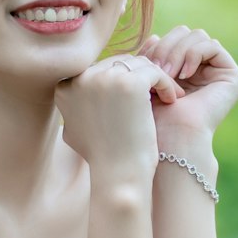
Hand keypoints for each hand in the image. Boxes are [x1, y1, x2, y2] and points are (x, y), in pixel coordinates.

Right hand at [56, 50, 184, 182]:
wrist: (118, 175)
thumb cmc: (102, 156)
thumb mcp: (77, 127)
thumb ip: (78, 101)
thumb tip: (84, 77)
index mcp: (65, 86)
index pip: (100, 69)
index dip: (121, 82)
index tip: (136, 100)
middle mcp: (81, 77)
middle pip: (118, 62)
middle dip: (139, 78)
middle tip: (156, 95)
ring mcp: (105, 78)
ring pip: (138, 64)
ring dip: (154, 79)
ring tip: (166, 97)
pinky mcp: (131, 83)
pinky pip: (154, 72)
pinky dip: (166, 84)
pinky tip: (172, 100)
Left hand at [135, 27, 237, 139]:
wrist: (169, 139)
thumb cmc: (153, 116)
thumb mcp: (148, 77)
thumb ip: (152, 55)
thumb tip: (154, 36)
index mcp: (184, 72)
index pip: (173, 37)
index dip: (157, 44)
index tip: (142, 60)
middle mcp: (204, 72)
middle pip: (186, 32)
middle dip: (167, 45)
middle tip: (156, 67)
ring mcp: (219, 74)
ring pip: (198, 36)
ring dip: (177, 51)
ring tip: (167, 74)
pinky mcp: (233, 78)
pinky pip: (212, 45)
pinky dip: (193, 54)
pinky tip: (183, 75)